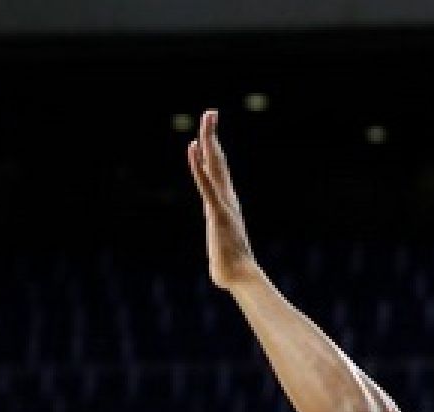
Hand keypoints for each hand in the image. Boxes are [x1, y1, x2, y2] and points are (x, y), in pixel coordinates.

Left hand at [187, 109, 262, 289]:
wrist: (239, 276)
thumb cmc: (229, 267)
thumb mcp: (221, 247)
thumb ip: (219, 243)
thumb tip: (220, 257)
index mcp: (225, 203)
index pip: (217, 171)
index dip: (212, 150)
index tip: (207, 132)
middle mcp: (226, 197)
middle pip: (218, 160)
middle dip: (213, 135)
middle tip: (210, 112)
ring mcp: (222, 203)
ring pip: (214, 165)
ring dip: (209, 141)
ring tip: (207, 119)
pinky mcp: (217, 212)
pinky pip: (206, 185)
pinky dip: (199, 166)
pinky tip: (194, 149)